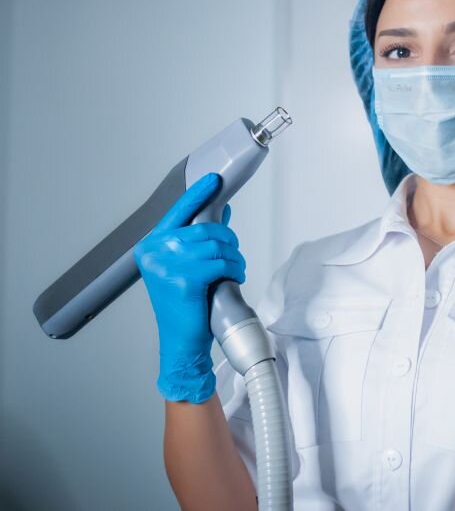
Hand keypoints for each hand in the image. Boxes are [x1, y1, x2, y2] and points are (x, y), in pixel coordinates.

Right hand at [133, 172, 246, 402]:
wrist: (181, 343)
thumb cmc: (185, 305)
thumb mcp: (188, 267)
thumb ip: (200, 239)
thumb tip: (221, 212)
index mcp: (151, 246)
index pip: (179, 212)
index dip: (198, 194)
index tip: (214, 180)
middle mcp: (154, 251)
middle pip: (205, 230)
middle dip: (228, 240)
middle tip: (234, 254)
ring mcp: (167, 265)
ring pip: (217, 246)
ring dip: (234, 257)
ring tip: (235, 269)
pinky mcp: (184, 279)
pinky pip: (221, 264)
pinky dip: (234, 269)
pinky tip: (234, 278)